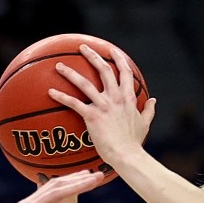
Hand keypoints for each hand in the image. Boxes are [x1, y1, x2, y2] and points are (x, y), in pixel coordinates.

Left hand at [48, 45, 155, 167]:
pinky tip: (50, 92)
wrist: (126, 154)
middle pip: (102, 69)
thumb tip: (153, 100)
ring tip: (58, 65)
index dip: (118, 59)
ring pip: (84, 83)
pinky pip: (73, 103)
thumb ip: (149, 110)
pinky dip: (61, 96)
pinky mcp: (92, 115)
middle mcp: (115, 96)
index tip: (111, 50)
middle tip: (81, 47)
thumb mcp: (145, 123)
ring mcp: (103, 105)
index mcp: (128, 97)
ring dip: (70, 72)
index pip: (124, 72)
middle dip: (92, 55)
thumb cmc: (134, 142)